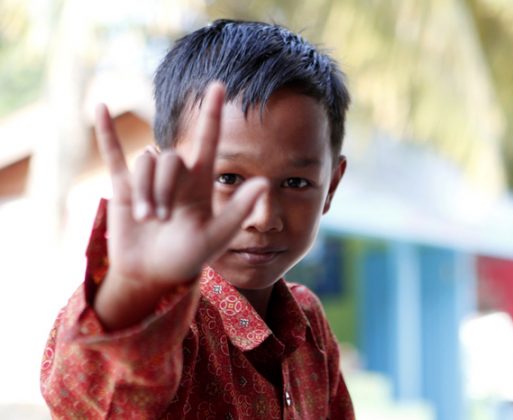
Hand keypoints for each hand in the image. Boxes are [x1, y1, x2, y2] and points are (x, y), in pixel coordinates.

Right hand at [93, 83, 265, 328]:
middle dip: (162, 187)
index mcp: (200, 182)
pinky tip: (99, 107)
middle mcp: (177, 175)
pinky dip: (106, 132)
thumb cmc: (188, 258)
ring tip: (145, 219)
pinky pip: (115, 154)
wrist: (153, 276)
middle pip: (169, 158)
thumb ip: (238, 209)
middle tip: (159, 218)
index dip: (213, 114)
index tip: (220, 84)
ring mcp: (149, 179)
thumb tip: (265, 182)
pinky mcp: (123, 187)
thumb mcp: (216, 236)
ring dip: (143, 191)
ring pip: (145, 163)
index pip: (209, 140)